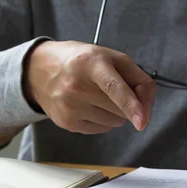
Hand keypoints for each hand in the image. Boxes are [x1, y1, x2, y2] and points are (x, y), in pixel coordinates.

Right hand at [23, 40, 155, 133]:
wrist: (39, 70)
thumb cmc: (81, 62)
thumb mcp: (113, 58)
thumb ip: (140, 80)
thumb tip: (147, 110)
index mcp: (92, 63)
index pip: (115, 88)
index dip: (132, 105)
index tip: (142, 121)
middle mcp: (77, 86)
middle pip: (121, 109)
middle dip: (127, 103)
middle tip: (111, 88)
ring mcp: (70, 107)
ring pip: (114, 122)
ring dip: (115, 112)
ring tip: (97, 95)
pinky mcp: (67, 122)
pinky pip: (102, 129)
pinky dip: (103, 120)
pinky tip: (89, 105)